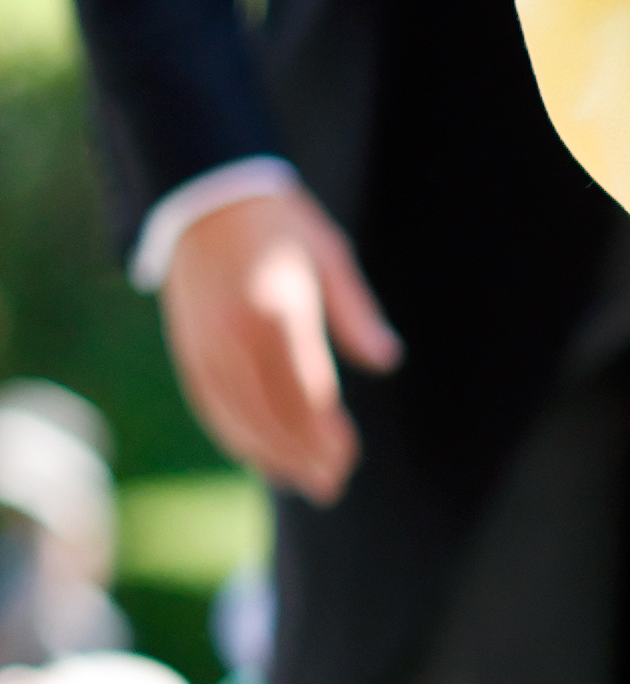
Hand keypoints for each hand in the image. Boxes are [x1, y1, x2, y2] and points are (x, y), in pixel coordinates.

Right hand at [161, 184, 401, 502]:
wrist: (205, 197)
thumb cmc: (280, 225)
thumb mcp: (330, 257)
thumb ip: (356, 314)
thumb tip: (388, 360)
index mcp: (280, 312)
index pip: (308, 393)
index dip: (327, 434)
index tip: (348, 458)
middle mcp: (237, 335)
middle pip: (273, 415)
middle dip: (303, 457)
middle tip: (331, 487)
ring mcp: (205, 345)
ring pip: (238, 417)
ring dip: (269, 456)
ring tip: (299, 482)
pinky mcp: (186, 348)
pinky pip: (210, 404)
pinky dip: (234, 435)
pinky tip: (257, 455)